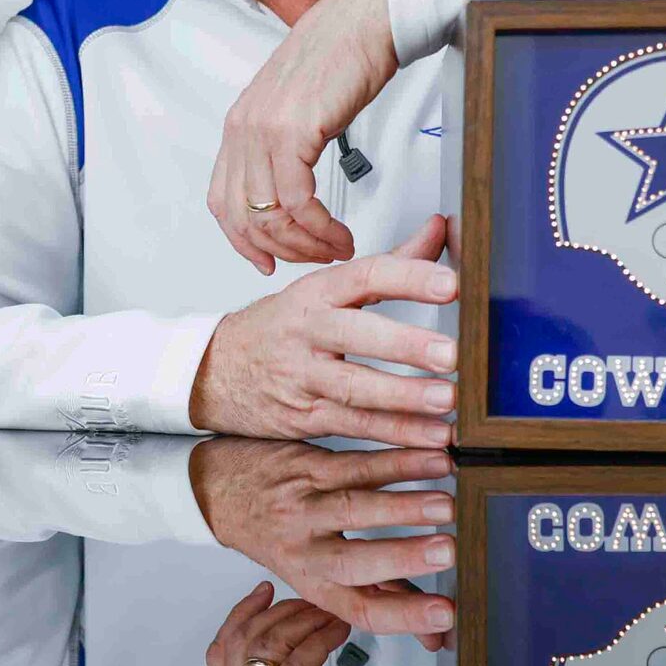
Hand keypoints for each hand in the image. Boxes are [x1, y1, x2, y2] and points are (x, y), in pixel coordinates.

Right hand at [189, 218, 456, 445]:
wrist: (214, 370)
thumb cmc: (278, 328)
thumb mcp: (325, 289)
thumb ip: (390, 263)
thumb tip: (440, 230)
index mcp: (318, 293)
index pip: (366, 276)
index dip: (410, 278)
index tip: (451, 284)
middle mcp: (308, 332)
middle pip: (357, 334)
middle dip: (405, 345)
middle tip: (450, 354)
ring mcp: (303, 376)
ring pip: (355, 388)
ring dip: (404, 398)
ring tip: (446, 401)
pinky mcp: (304, 416)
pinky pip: (354, 426)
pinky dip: (394, 434)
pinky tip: (430, 436)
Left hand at [191, 439, 454, 641]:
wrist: (220, 492)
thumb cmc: (282, 537)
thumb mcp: (322, 573)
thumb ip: (385, 596)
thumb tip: (438, 632)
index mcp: (315, 584)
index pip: (360, 609)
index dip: (404, 616)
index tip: (446, 615)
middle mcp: (307, 549)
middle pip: (353, 561)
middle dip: (403, 558)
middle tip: (447, 553)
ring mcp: (305, 506)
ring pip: (354, 508)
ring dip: (403, 506)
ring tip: (446, 505)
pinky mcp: (307, 468)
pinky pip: (355, 465)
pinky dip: (396, 462)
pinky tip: (433, 461)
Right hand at [207, 586, 392, 665]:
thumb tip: (298, 648)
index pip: (218, 655)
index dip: (238, 616)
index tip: (266, 590)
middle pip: (236, 645)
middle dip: (275, 611)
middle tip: (313, 599)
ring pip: (264, 652)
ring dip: (301, 621)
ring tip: (332, 612)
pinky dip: (317, 642)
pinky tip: (339, 634)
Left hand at [208, 0, 398, 272]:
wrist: (366, 18)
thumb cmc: (341, 54)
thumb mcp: (297, 105)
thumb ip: (284, 142)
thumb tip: (292, 179)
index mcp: (240, 124)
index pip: (223, 201)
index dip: (243, 240)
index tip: (269, 260)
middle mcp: (243, 129)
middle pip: (243, 218)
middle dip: (280, 250)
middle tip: (314, 258)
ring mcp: (264, 131)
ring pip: (270, 217)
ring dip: (305, 244)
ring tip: (335, 248)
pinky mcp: (293, 133)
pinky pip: (297, 202)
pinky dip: (319, 228)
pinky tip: (340, 233)